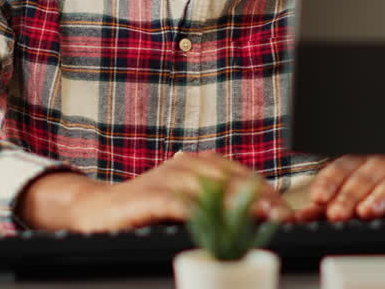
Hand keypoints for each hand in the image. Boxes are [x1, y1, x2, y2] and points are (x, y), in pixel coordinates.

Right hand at [17, 151, 290, 232]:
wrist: (99, 210)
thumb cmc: (146, 207)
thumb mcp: (185, 199)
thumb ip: (213, 200)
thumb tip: (257, 212)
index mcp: (196, 163)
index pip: (240, 173)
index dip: (265, 190)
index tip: (286, 209)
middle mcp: (185, 165)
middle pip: (232, 178)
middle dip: (261, 197)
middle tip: (283, 215)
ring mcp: (168, 178)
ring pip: (213, 188)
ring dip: (241, 203)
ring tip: (263, 217)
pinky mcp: (151, 196)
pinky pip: (182, 202)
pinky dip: (205, 211)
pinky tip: (222, 221)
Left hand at [294, 155, 384, 222]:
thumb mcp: (362, 205)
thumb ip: (332, 209)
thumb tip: (300, 217)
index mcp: (367, 163)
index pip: (344, 166)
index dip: (330, 182)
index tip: (318, 199)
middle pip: (366, 176)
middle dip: (349, 195)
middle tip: (337, 213)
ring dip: (379, 197)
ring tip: (366, 212)